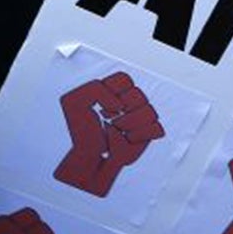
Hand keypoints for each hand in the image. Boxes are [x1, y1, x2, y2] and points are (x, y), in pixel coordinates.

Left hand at [53, 73, 165, 196]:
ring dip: (129, 121)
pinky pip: (156, 128)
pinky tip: (127, 137)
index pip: (125, 79)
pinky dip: (141, 133)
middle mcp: (130, 102)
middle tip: (106, 116)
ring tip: (115, 127)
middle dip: (121, 107)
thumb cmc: (81, 129)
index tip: (100, 104)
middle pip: (138, 95)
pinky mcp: (146, 135)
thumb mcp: (76, 101)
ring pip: (149, 111)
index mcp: (116, 90)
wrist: (84, 154)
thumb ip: (96, 90)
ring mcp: (140, 118)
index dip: (113, 90)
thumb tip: (119, 106)